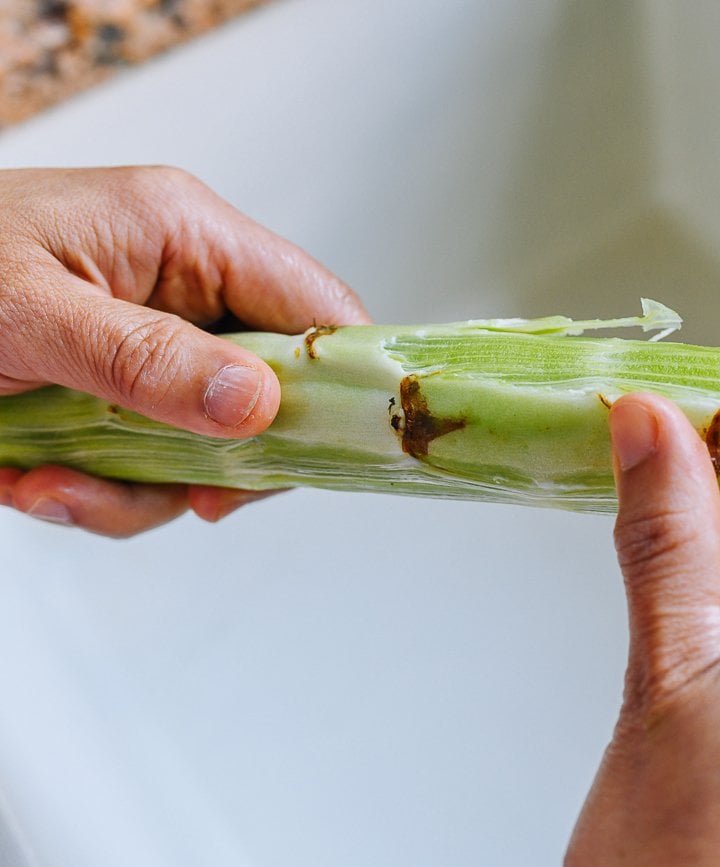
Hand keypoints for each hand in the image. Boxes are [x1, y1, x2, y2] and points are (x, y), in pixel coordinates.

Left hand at [0, 166, 368, 535]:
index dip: (338, 382)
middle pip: (271, 394)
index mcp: (186, 235)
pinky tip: (30, 482)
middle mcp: (183, 288)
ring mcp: (149, 345)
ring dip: (138, 489)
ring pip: (208, 446)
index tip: (314, 454)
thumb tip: (261, 404)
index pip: (318, 308)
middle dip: (220, 460)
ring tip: (48, 488)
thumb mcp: (29, 314)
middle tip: (184, 499)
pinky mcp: (113, 392)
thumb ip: (146, 359)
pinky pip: (147, 463)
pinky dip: (96, 492)